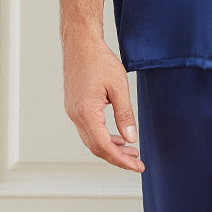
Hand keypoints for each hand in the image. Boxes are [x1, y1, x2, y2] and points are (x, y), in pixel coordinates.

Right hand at [63, 33, 143, 172]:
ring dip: (111, 149)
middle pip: (96, 148)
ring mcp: (73, 112)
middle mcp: (76, 115)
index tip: (137, 166)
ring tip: (131, 152)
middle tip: (138, 163)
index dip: (121, 160)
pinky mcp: (75, 108)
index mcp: (86, 112)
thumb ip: (125, 114)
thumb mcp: (119, 87)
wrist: (80, 44)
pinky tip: (118, 137)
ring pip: (91, 141)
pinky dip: (103, 138)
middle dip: (117, 158)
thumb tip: (131, 138)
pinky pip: (89, 130)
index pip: (104, 146)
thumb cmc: (99, 60)